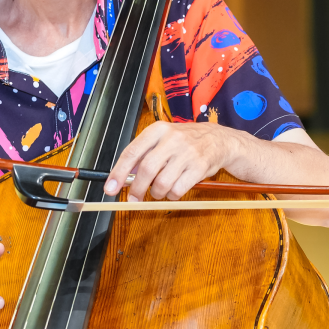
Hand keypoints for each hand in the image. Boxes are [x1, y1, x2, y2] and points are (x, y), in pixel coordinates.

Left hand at [103, 122, 238, 201]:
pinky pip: (178, 190)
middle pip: (146, 170)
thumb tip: (123, 177)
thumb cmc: (185, 141)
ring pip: (162, 183)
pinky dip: (172, 195)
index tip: (110, 188)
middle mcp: (172, 139)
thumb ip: (143, 154)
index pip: (132, 152)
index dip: (118, 172)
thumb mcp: (163, 139)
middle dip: (136, 189)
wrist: (218, 139)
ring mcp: (187, 153)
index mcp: (158, 130)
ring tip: (159, 191)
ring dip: (156, 193)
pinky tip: (174, 190)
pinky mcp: (199, 167)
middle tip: (133, 198)